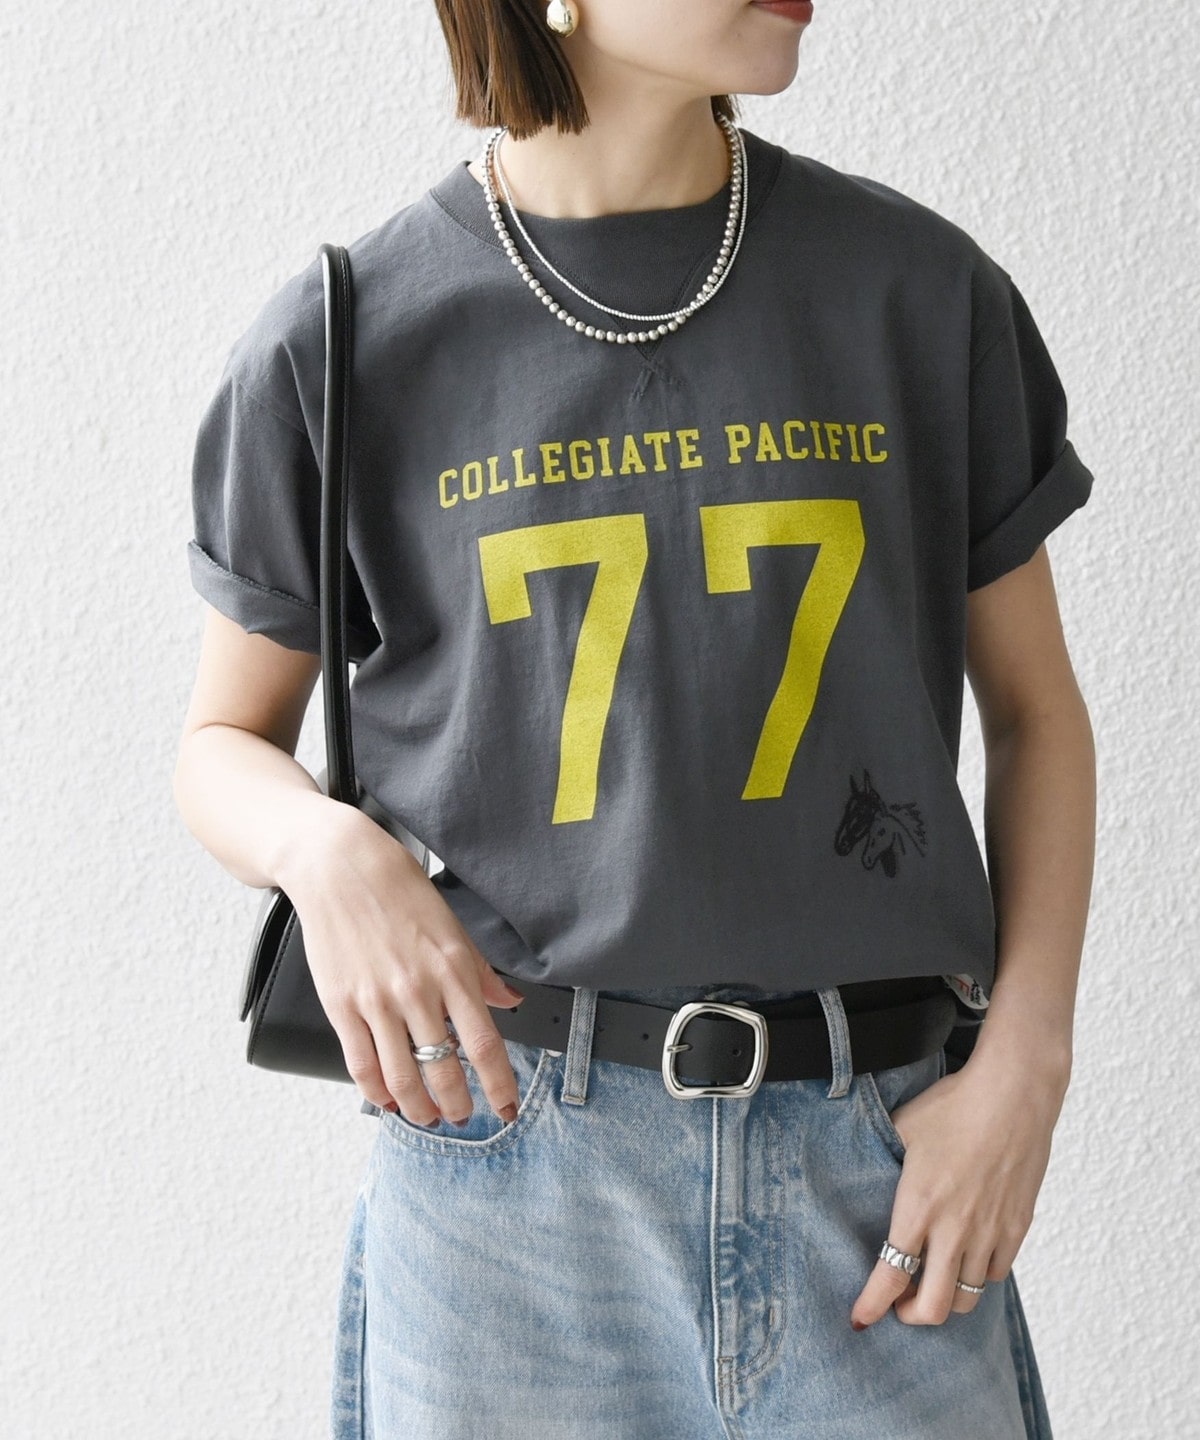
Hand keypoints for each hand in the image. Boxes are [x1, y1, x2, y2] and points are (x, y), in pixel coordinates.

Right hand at [279, 799, 527, 1128]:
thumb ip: (481, 972)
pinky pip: (361, 1065)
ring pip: (402, 1077)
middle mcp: (417, 990)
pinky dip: (376, 1092)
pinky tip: (386, 1098)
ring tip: (427, 1115)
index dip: (499, 1085)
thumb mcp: (452, 926)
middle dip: (457, 1105)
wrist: (338, 866)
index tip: (506, 1108)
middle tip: (461, 1117)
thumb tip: (509, 1001)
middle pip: (444, 1070)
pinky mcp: (341, 1005)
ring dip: (418, 1107)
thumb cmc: (396, 890)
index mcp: (453, 969)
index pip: (485, 1044)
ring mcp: (377, 1001)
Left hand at [849, 1050, 1066, 1328]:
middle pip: (935, 1307)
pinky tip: (966, 1258)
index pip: (891, 1275)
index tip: (860, 1319)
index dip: (872, 1305)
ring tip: (933, 1281)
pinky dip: (977, 1276)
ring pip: (969, 1297)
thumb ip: (883, 1165)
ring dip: (946, 1297)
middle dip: (911, 1316)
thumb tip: (865, 1178)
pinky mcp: (1018, 1226)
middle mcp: (955, 1229)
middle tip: (900, 1304)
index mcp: (919, 1206)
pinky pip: (996, 1274)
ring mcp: (991, 1231)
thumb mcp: (901, 1130)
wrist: (1014, 1094)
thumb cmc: (953, 1106)